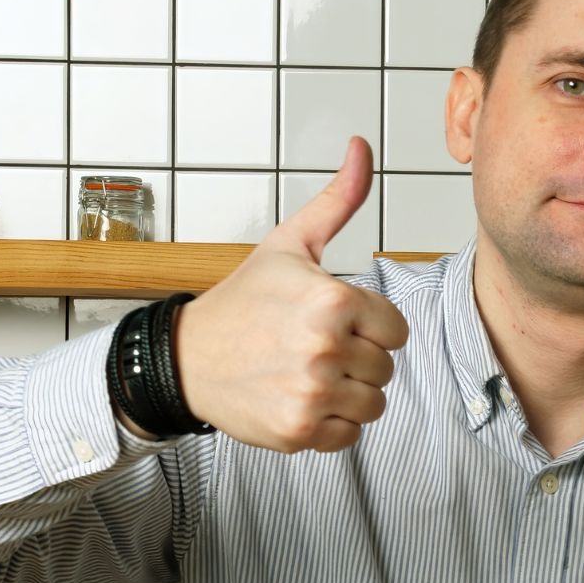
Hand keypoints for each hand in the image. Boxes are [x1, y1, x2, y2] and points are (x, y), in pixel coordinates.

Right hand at [171, 137, 409, 453]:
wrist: (187, 357)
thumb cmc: (243, 302)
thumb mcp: (290, 244)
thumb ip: (338, 201)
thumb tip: (362, 147)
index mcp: (333, 301)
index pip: (396, 330)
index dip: (370, 327)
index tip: (335, 322)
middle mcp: (324, 348)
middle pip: (385, 368)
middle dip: (357, 359)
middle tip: (313, 347)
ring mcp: (310, 393)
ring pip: (373, 404)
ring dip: (347, 393)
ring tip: (308, 373)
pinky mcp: (298, 430)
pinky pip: (349, 435)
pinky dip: (330, 424)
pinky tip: (300, 399)